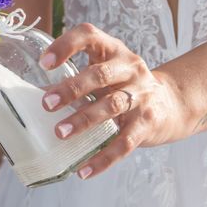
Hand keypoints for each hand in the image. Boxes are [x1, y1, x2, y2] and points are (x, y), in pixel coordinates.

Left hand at [38, 23, 187, 179]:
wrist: (171, 103)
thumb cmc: (123, 86)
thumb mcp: (103, 75)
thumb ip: (74, 81)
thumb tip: (35, 95)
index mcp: (113, 51)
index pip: (89, 36)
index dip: (66, 46)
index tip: (45, 63)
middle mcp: (130, 69)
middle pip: (99, 75)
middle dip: (71, 89)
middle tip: (46, 103)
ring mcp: (141, 95)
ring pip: (111, 107)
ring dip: (83, 120)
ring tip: (60, 133)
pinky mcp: (148, 123)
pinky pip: (123, 143)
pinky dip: (103, 158)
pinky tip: (83, 170)